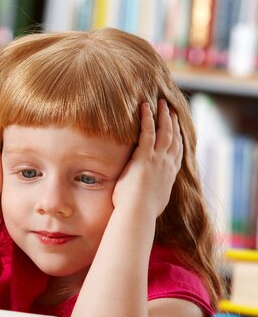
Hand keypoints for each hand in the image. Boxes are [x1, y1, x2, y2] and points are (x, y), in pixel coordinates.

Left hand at [112, 99, 182, 218]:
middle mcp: (168, 164)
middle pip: (174, 138)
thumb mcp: (153, 200)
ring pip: (165, 131)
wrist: (138, 213)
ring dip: (164, 115)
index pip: (178, 152)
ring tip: (162, 102)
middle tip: (172, 109)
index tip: (178, 128)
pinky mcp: (145, 156)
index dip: (178, 138)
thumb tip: (149, 195)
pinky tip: (146, 107)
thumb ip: (153, 192)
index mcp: (170, 175)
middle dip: (173, 122)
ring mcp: (158, 159)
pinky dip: (148, 118)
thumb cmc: (140, 211)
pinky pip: (148, 132)